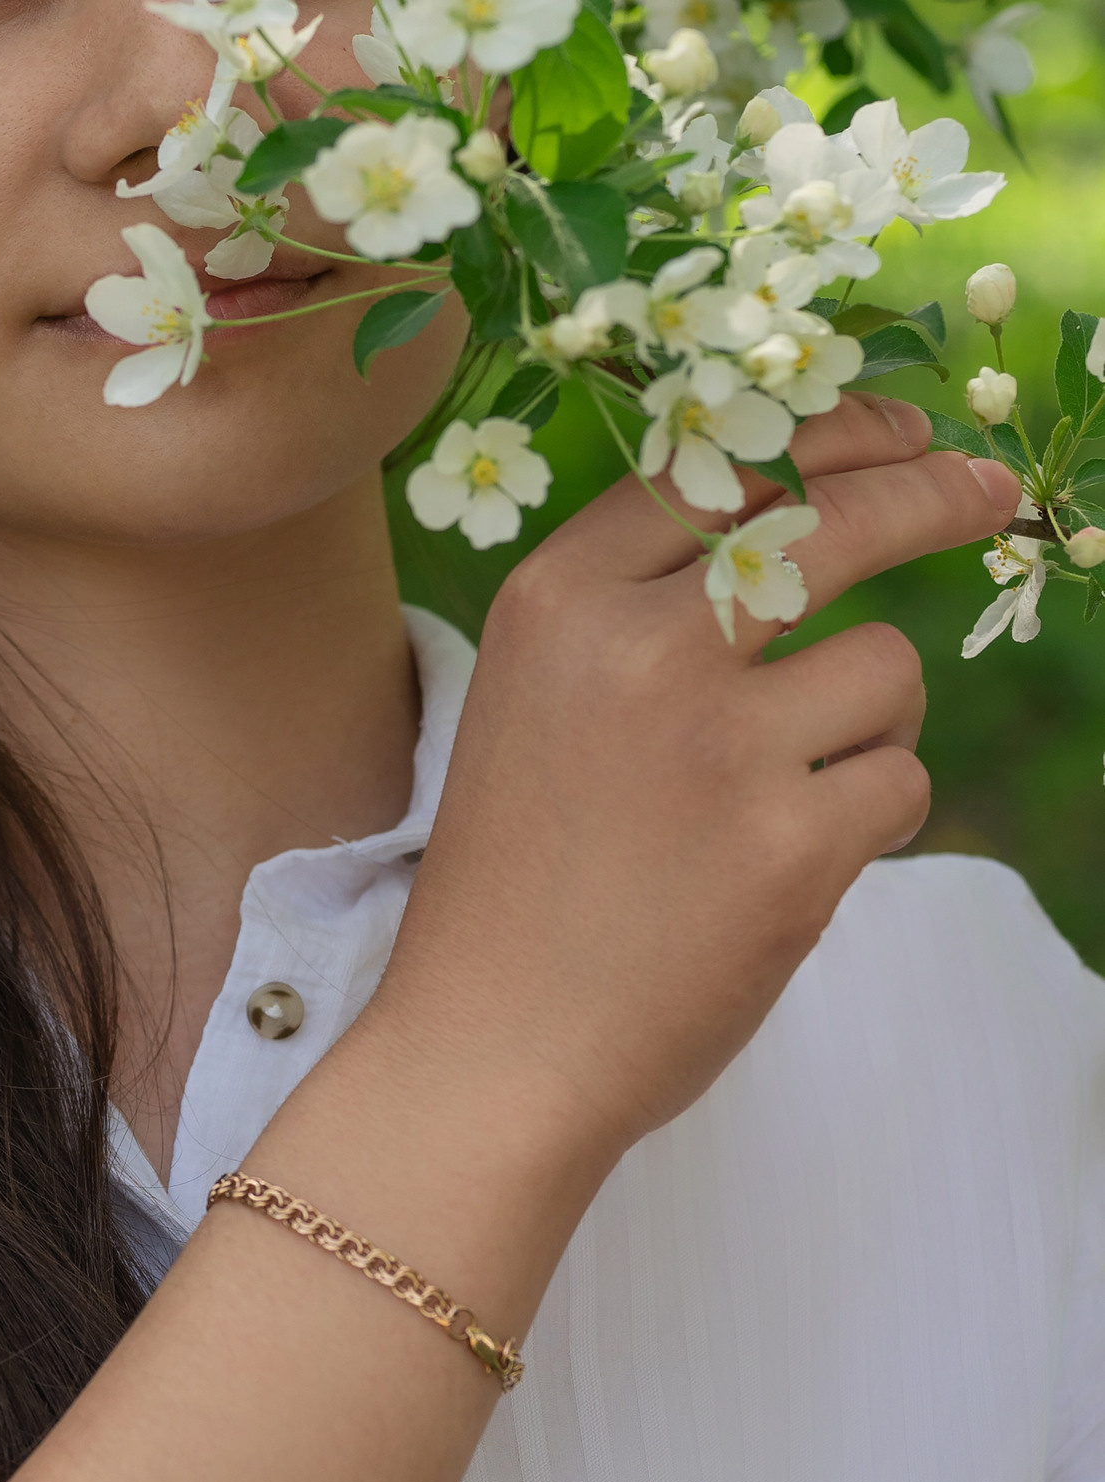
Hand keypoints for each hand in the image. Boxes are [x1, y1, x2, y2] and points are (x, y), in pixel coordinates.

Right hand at [372, 393, 1022, 1184]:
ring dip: (872, 723)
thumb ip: (639, 604)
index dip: (830, 435)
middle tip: (990, 490)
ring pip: (887, 667)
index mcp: (558, 600)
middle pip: (831, 520)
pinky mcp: (792, 846)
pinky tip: (792, 865)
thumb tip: (805, 506)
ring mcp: (720, 747)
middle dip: (932, 493)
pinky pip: (902, 781)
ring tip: (791, 794)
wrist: (492, 1048)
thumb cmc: (520, 877)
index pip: (723, 465)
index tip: (898, 433)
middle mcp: (637, 650)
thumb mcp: (537, 697)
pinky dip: (872, 818)